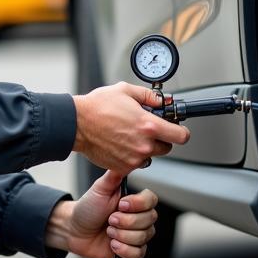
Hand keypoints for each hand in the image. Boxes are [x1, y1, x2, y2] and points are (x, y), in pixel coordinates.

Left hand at [45, 169, 158, 257]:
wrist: (75, 230)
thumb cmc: (88, 208)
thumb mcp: (100, 189)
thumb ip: (115, 175)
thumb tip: (128, 160)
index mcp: (135, 201)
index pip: (152, 201)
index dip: (138, 204)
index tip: (120, 204)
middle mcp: (140, 217)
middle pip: (149, 221)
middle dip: (125, 222)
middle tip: (109, 219)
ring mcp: (137, 235)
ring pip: (144, 238)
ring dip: (121, 235)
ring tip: (108, 231)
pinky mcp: (132, 251)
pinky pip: (139, 254)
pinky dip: (124, 250)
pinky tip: (112, 245)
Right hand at [72, 82, 188, 173]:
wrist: (76, 124)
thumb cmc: (97, 107)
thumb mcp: (126, 90)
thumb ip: (149, 96)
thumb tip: (162, 101)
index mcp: (149, 125)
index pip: (181, 136)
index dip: (181, 131)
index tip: (177, 129)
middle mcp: (144, 144)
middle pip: (167, 148)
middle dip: (161, 139)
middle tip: (147, 130)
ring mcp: (133, 158)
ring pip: (150, 156)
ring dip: (145, 148)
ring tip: (130, 136)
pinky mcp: (122, 167)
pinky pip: (135, 164)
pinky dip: (131, 156)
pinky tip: (121, 143)